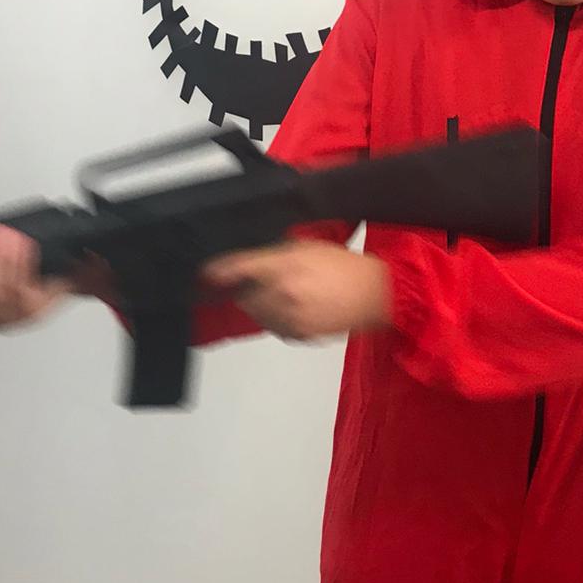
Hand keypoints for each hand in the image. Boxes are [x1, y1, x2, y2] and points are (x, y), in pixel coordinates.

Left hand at [202, 241, 390, 341]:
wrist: (376, 295)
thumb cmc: (344, 266)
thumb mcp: (308, 247)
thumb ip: (276, 254)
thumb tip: (250, 261)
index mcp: (285, 268)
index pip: (241, 269)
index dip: (220, 270)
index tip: (207, 273)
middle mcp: (283, 296)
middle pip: (245, 296)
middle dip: (245, 289)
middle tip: (257, 281)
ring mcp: (290, 319)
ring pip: (258, 314)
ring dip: (259, 304)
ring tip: (279, 294)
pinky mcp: (299, 335)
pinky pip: (274, 327)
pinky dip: (275, 318)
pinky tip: (292, 308)